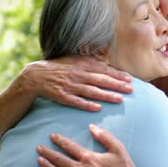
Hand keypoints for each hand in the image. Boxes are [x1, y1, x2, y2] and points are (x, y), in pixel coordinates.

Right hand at [14, 55, 132, 111]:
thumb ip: (90, 61)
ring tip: (119, 99)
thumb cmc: (59, 67)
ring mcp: (70, 85)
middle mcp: (78, 74)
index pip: (103, 70)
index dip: (117, 75)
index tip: (130, 79)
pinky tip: (97, 108)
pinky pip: (76, 101)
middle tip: (130, 90)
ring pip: (91, 91)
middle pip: (101, 80)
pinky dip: (87, 105)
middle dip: (117, 85)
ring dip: (106, 95)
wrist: (36, 76)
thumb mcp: (74, 59)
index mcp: (82, 64)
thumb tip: (107, 63)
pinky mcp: (62, 96)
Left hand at [36, 125, 134, 166]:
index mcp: (89, 157)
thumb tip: (91, 127)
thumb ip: (105, 137)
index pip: (70, 147)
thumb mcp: (118, 150)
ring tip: (39, 159)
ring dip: (47, 165)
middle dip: (48, 152)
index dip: (60, 140)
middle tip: (39, 147)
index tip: (52, 135)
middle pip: (59, 160)